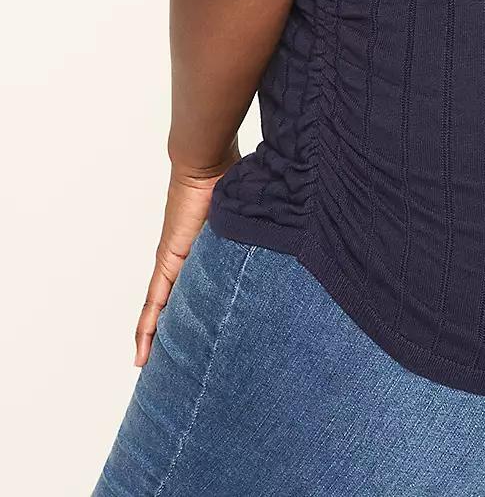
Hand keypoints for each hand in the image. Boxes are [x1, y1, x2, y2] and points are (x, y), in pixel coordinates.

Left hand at [134, 145, 240, 367]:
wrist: (207, 164)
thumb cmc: (232, 180)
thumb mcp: (249, 218)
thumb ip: (261, 232)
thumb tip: (294, 239)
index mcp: (207, 251)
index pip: (201, 288)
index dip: (198, 312)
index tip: (200, 338)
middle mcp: (187, 260)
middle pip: (179, 304)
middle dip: (178, 332)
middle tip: (178, 364)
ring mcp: (174, 263)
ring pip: (164, 310)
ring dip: (160, 338)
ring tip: (156, 369)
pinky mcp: (167, 264)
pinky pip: (155, 304)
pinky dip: (147, 329)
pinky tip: (142, 355)